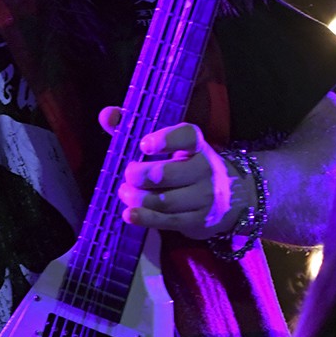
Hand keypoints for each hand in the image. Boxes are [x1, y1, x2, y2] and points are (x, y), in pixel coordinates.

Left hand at [99, 108, 241, 240]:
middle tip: (128, 174)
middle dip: (138, 175)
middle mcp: (205, 170)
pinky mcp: (197, 221)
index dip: (165, 139)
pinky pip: (166, 221)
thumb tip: (107, 115)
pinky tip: (129, 213)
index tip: (144, 145)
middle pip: (165, 174)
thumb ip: (136, 129)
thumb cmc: (187, 165)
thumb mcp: (172, 146)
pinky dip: (143, 218)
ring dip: (136, 198)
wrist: (228, 199)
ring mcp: (203, 198)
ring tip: (125, 193)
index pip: (187, 137)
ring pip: (162, 201)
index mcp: (198, 145)